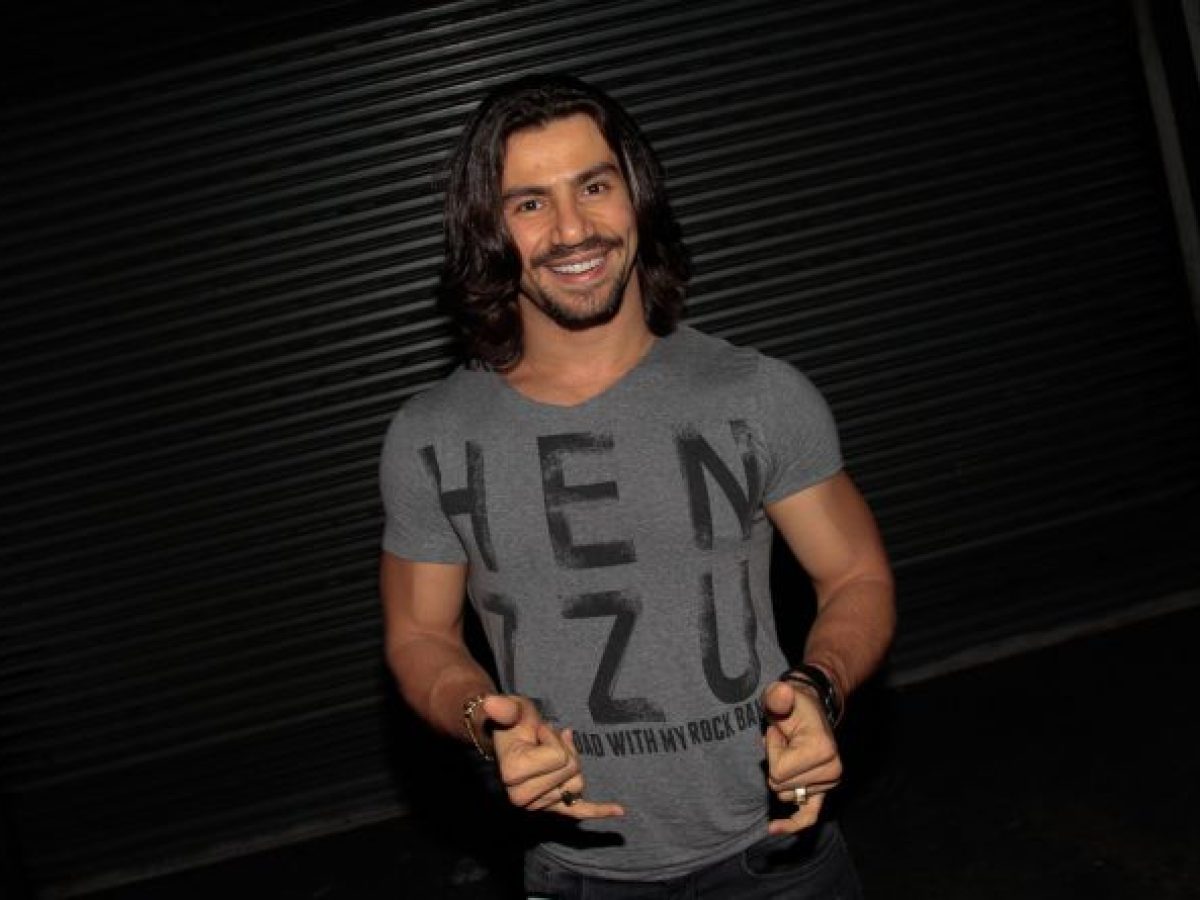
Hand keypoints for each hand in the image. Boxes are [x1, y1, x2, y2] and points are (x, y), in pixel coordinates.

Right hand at [478, 694, 624, 819]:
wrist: (506, 738)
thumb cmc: (511, 721)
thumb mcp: (511, 709)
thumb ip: (504, 707)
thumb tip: (492, 703)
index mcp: (513, 775)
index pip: (559, 757)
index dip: (553, 737)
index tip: (537, 732)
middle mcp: (522, 798)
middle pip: (573, 772)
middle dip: (564, 750)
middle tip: (543, 741)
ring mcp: (538, 806)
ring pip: (578, 784)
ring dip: (571, 764)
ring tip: (549, 753)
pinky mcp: (552, 807)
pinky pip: (578, 811)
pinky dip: (599, 810)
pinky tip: (619, 810)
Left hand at [762, 681, 842, 833]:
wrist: (810, 710)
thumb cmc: (792, 705)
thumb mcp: (780, 696)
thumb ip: (778, 696)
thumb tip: (782, 693)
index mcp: (823, 750)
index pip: (778, 770)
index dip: (772, 750)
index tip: (781, 733)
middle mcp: (832, 771)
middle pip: (779, 786)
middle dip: (775, 762)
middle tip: (786, 741)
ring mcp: (828, 784)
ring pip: (785, 795)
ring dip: (781, 773)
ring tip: (790, 751)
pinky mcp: (823, 792)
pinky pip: (808, 816)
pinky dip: (793, 824)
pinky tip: (774, 829)